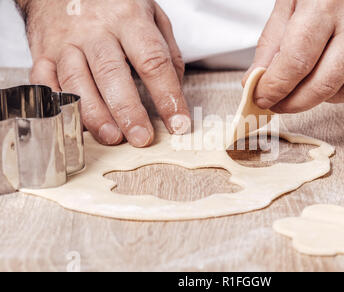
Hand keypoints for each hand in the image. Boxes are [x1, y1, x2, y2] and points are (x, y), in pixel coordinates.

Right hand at [18, 0, 190, 146]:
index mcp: (128, 18)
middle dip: (128, 111)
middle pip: (112, 74)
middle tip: (142, 138)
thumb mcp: (151, 14)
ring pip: (77, 82)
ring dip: (95, 115)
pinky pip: (46, 84)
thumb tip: (174, 93)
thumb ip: (166, 52)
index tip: (178, 123)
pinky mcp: (42, 54)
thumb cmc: (113, 4)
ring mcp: (65, 42)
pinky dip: (59, 108)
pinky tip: (77, 124)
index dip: (167, 96)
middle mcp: (95, 30)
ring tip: (113, 137)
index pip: (153, 61)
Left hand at [244, 0, 343, 112]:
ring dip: (323, 96)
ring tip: (313, 80)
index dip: (274, 89)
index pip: (295, 64)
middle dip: (293, 104)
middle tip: (279, 103)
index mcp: (327, 5)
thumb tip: (257, 80)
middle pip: (322, 87)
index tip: (262, 98)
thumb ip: (273, 42)